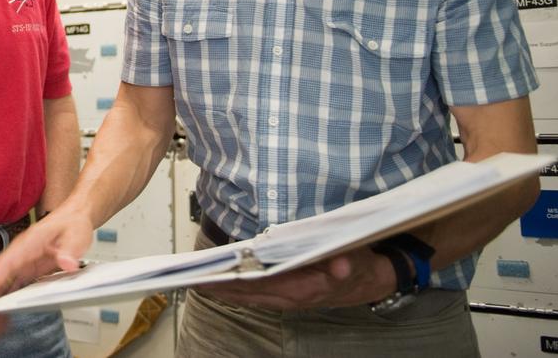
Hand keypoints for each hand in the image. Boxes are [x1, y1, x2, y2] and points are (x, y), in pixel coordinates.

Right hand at [0, 209, 92, 337]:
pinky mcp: (26, 271)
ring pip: (0, 284)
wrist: (74, 217)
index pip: (6, 263)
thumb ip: (70, 249)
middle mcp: (20, 254)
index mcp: (28, 244)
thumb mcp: (76, 235)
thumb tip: (68, 263)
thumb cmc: (71, 223)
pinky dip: (2, 302)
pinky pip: (10, 288)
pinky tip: (0, 318)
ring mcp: (21, 263)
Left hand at [197, 245, 396, 309]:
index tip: (212, 278)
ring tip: (198, 280)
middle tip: (192, 279)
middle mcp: (291, 297)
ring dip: (223, 290)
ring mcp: (286, 297)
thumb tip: (340, 266)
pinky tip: (220, 284)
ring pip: (248, 296)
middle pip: (248, 294)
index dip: (236, 282)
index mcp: (304, 288)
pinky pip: (254, 295)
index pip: (262, 285)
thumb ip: (346, 262)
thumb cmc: (355, 265)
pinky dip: (235, 290)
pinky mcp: (285, 294)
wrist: (366, 281)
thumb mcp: (355, 259)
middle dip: (219, 288)